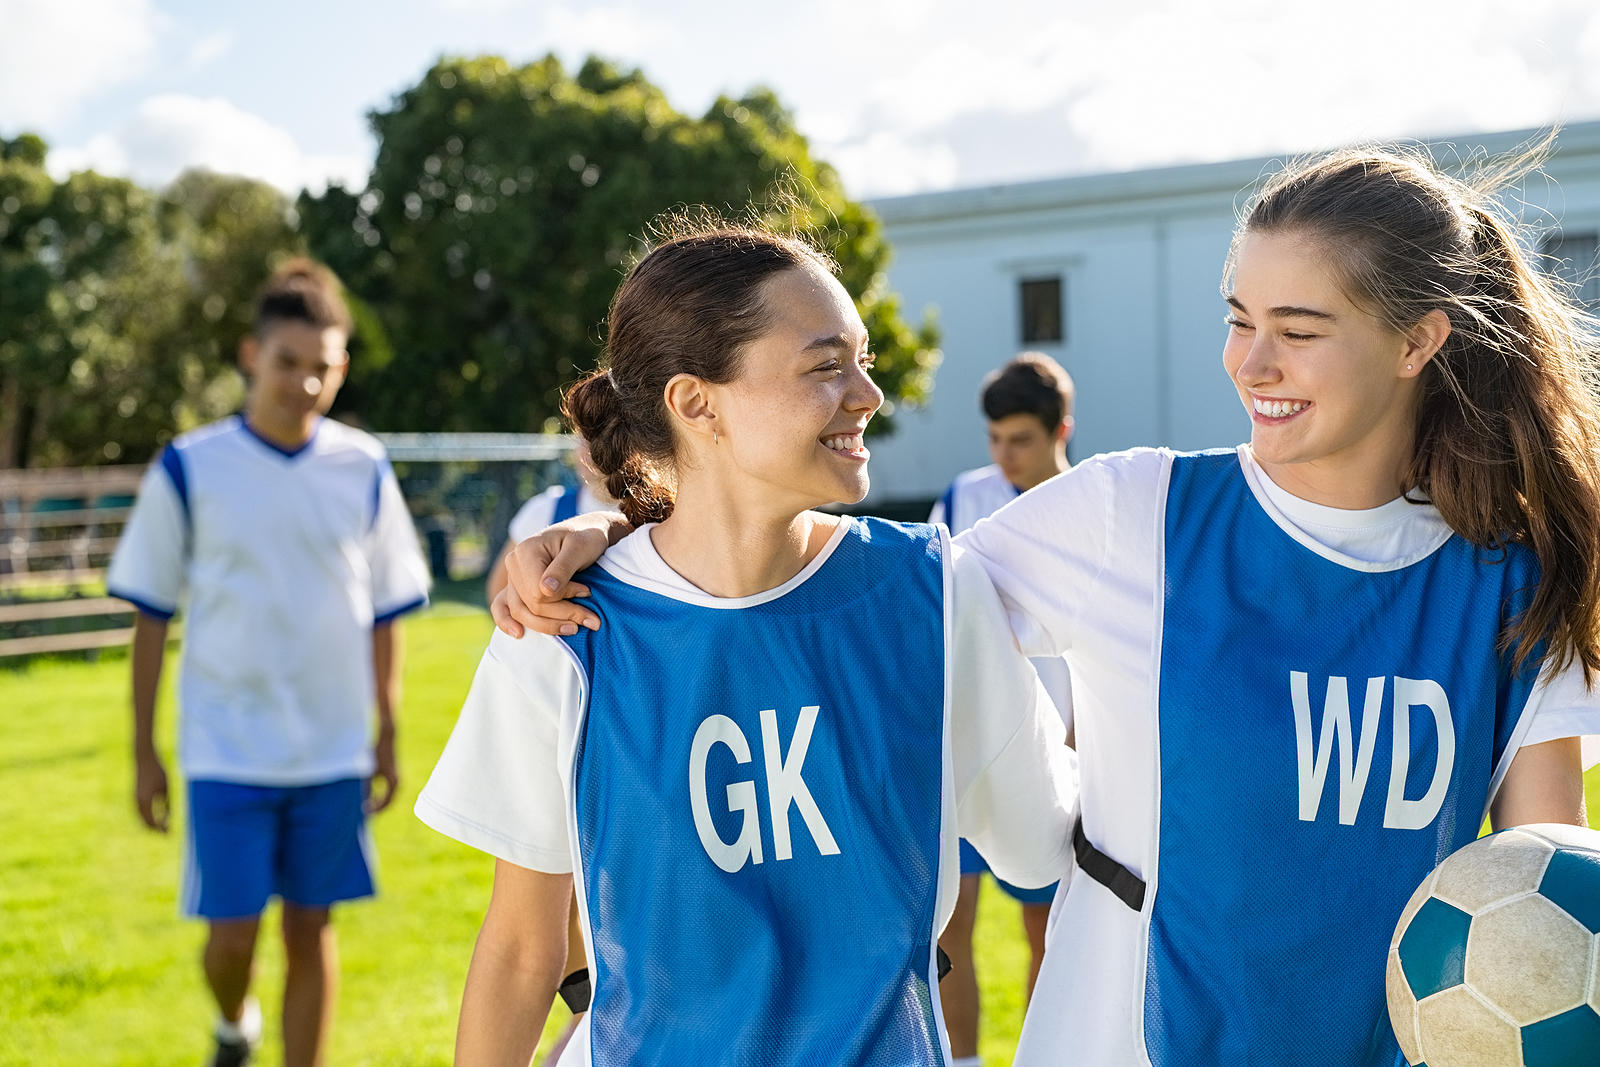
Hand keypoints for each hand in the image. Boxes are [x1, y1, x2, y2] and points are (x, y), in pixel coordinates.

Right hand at [136, 751, 168, 832]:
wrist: (144, 759)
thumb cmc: (158, 772)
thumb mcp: (166, 789)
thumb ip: (167, 804)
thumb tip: (168, 818)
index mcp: (145, 802)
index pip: (152, 822)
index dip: (161, 829)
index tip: (170, 833)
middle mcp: (138, 803)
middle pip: (145, 822)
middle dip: (156, 829)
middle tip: (167, 832)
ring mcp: (134, 799)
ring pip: (141, 817)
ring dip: (151, 823)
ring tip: (163, 827)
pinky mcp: (135, 795)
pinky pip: (140, 811)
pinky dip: (147, 817)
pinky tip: (156, 816)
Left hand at [366, 727, 398, 813]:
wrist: (386, 739)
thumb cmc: (376, 753)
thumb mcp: (368, 771)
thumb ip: (366, 786)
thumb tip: (361, 800)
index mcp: (393, 781)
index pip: (386, 802)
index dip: (375, 809)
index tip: (364, 812)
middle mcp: (398, 781)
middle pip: (389, 801)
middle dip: (377, 808)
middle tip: (366, 814)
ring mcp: (397, 778)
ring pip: (389, 797)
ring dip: (379, 803)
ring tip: (368, 809)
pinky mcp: (393, 775)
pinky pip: (388, 791)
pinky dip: (381, 796)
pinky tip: (371, 798)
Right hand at [494, 519, 620, 637]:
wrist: (587, 533)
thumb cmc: (587, 537)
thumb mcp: (580, 548)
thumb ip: (563, 568)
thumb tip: (545, 591)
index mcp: (526, 551)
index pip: (538, 593)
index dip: (564, 599)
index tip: (587, 592)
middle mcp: (514, 563)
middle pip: (531, 605)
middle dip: (563, 615)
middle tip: (593, 620)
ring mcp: (513, 576)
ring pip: (521, 611)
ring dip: (548, 626)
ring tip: (574, 629)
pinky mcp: (517, 585)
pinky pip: (503, 606)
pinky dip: (508, 622)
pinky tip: (519, 634)